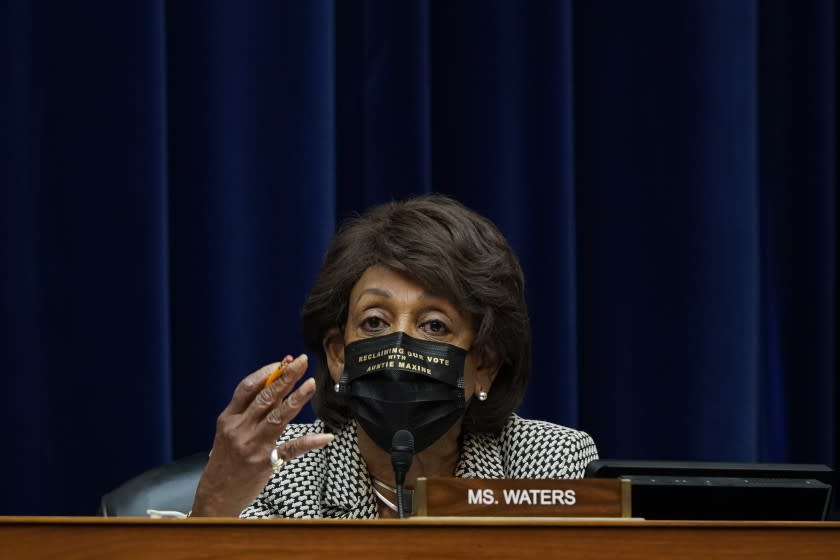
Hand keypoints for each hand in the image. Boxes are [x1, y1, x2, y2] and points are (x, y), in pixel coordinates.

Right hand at [190, 354, 333, 516]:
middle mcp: (239, 429)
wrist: (216, 494)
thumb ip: (253, 410)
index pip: (247, 388)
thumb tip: (279, 387)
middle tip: (302, 361)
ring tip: (311, 384)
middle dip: (285, 377)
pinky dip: (310, 442)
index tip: (283, 361)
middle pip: (265, 398)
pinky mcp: (265, 462)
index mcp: (229, 418)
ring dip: (296, 399)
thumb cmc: (226, 458)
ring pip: (277, 417)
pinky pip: (291, 449)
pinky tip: (325, 436)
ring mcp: (252, 446)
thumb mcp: (231, 431)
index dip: (266, 373)